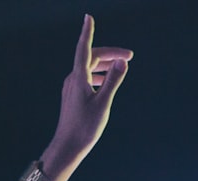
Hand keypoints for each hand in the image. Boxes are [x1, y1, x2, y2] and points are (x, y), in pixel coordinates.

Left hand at [40, 14, 133, 180]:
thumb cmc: (85, 127)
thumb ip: (113, 81)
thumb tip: (121, 61)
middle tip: (129, 56)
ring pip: (88, 68)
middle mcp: (72, 80)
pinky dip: (98, 75)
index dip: (88, 32)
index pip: (85, 49)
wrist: (67, 146)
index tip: (88, 18)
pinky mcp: (72, 96)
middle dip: (110, 53)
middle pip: (91, 58)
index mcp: (78, 78)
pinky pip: (85, 78)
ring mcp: (71, 88)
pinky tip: (105, 82)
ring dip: (104, 64)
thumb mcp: (103, 103)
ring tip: (120, 66)